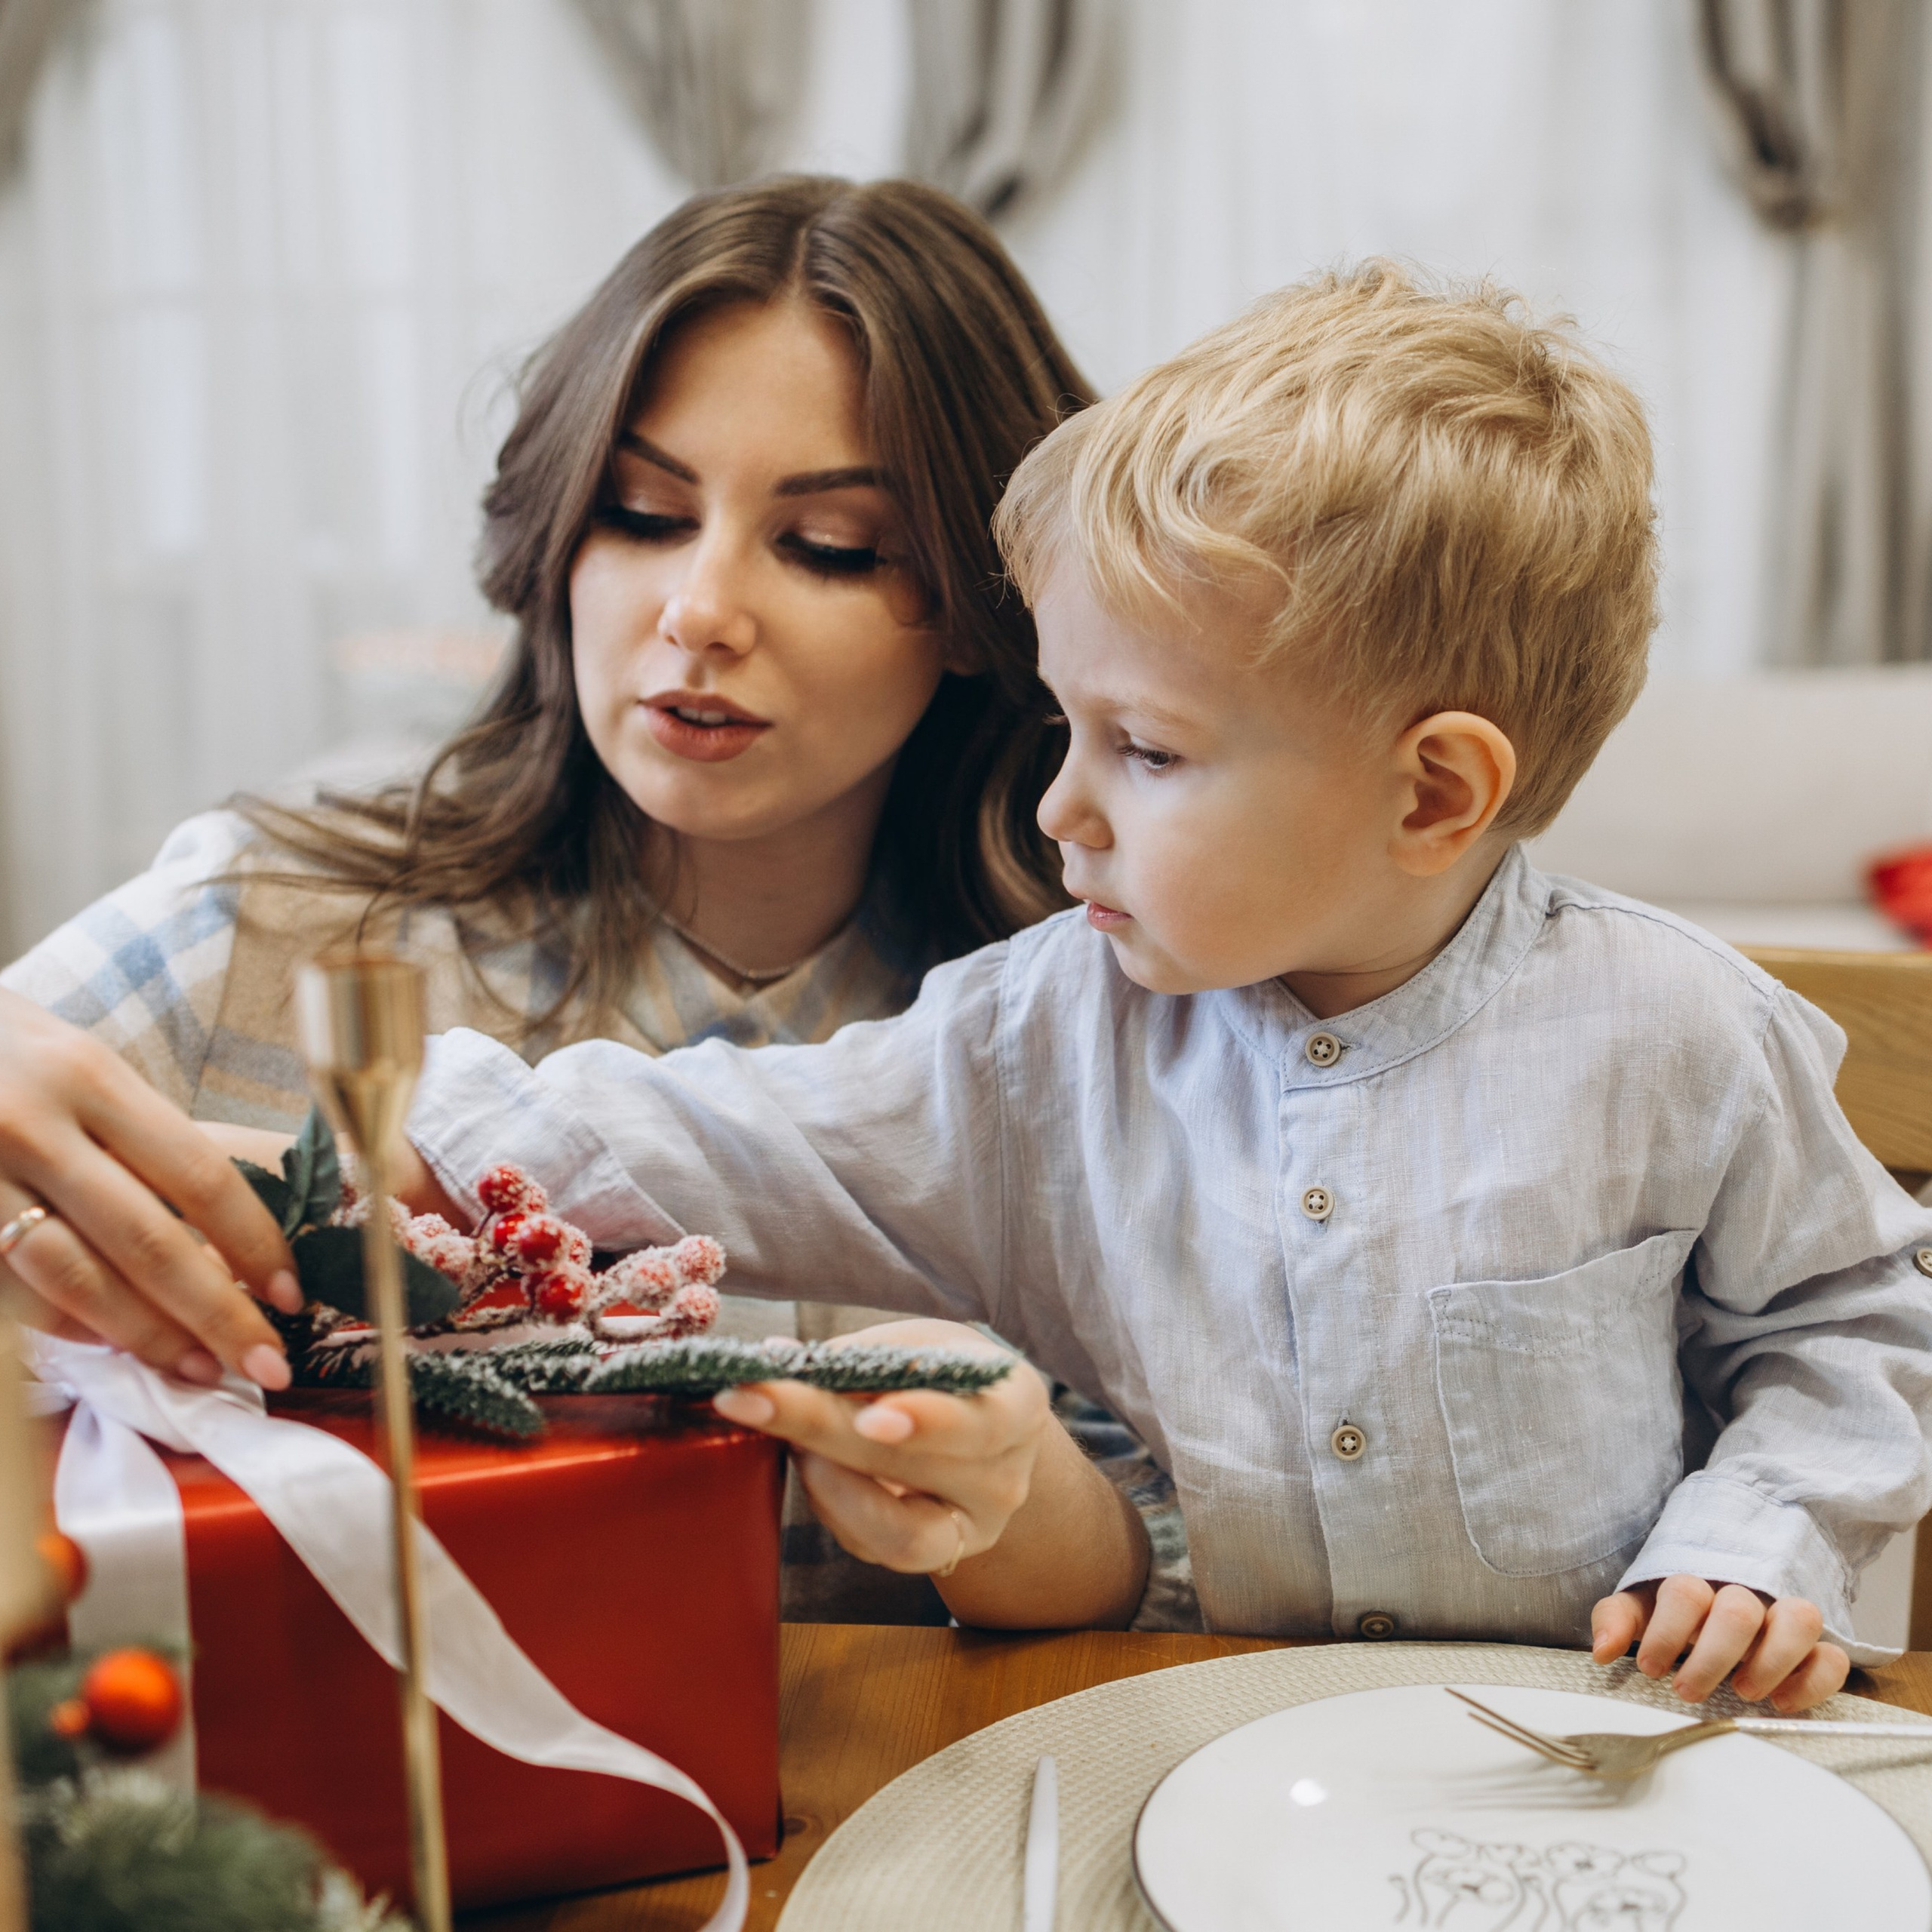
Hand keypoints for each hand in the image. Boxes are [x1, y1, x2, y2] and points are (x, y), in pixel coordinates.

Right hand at [0, 988, 300, 1386]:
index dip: (254, 1242)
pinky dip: (72, 1326)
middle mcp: (33, 1126)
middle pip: (148, 1240)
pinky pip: (17, 1294)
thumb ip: (142, 1140)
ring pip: (76, 1279)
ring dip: (149, 1336)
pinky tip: (117, 1347)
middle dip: (217, 1313)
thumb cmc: (8, 1056)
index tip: (292, 1292)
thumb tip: (226, 1235)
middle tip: (270, 1364)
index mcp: (90, 1077)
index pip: (197, 1174)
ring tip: (203, 1370)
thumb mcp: (80, 1069)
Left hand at [712, 1317, 1150, 1626]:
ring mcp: (974, 1529)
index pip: (981, 1423)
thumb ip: (860, 1356)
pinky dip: (830, 1502)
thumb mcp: (919, 1345)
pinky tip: (811, 1462)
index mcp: (1019, 1405)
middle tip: (752, 1399)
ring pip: (893, 1529)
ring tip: (785, 1434)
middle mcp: (1006, 1477)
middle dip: (822, 1429)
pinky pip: (873, 1546)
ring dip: (822, 1479)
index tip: (870, 1418)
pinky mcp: (934, 1559)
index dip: (929, 1423)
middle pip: (912, 1467)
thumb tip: (774, 1359)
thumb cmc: (944, 1375)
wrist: (980, 1434)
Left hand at [1591, 1575, 1850, 1710]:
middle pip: (1738, 1612)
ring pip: (1798, 1619)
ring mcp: (1783, 1618)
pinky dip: (1813, 1681)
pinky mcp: (1816, 1647)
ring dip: (1771, 1660)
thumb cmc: (1676, 1615)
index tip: (1651, 1669)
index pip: (1684, 1592)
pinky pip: (1832, 1657)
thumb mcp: (1641, 1611)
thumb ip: (1617, 1620)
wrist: (1722, 1602)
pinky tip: (1782, 1702)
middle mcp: (1744, 1595)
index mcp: (1697, 1584)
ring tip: (1743, 1692)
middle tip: (1688, 1691)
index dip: (1666, 1632)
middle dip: (1712, 1657)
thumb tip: (1603, 1648)